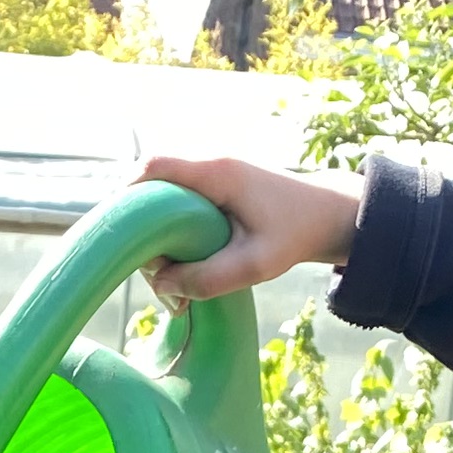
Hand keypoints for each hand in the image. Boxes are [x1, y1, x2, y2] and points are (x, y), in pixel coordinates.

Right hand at [136, 154, 361, 304]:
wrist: (331, 216)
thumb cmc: (298, 234)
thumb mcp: (257, 264)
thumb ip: (209, 278)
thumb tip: (162, 286)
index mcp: (217, 173)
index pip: (155, 167)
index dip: (129, 194)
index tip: (121, 234)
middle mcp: (210, 168)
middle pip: (153, 190)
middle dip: (144, 233)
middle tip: (158, 278)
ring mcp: (213, 180)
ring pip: (165, 205)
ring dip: (160, 241)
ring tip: (174, 284)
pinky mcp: (217, 194)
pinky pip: (181, 211)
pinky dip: (176, 239)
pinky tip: (186, 271)